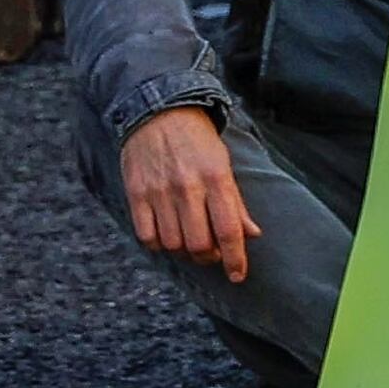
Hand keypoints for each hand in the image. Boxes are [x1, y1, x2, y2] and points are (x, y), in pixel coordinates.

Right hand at [121, 107, 258, 282]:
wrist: (158, 112)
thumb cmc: (198, 141)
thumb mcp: (224, 165)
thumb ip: (236, 202)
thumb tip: (252, 234)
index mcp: (216, 178)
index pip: (228, 230)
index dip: (235, 258)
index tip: (238, 275)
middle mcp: (188, 187)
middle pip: (199, 243)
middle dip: (208, 256)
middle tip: (211, 252)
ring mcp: (159, 192)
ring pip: (173, 244)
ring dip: (184, 251)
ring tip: (189, 239)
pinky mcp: (136, 194)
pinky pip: (147, 236)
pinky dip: (158, 243)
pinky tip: (166, 234)